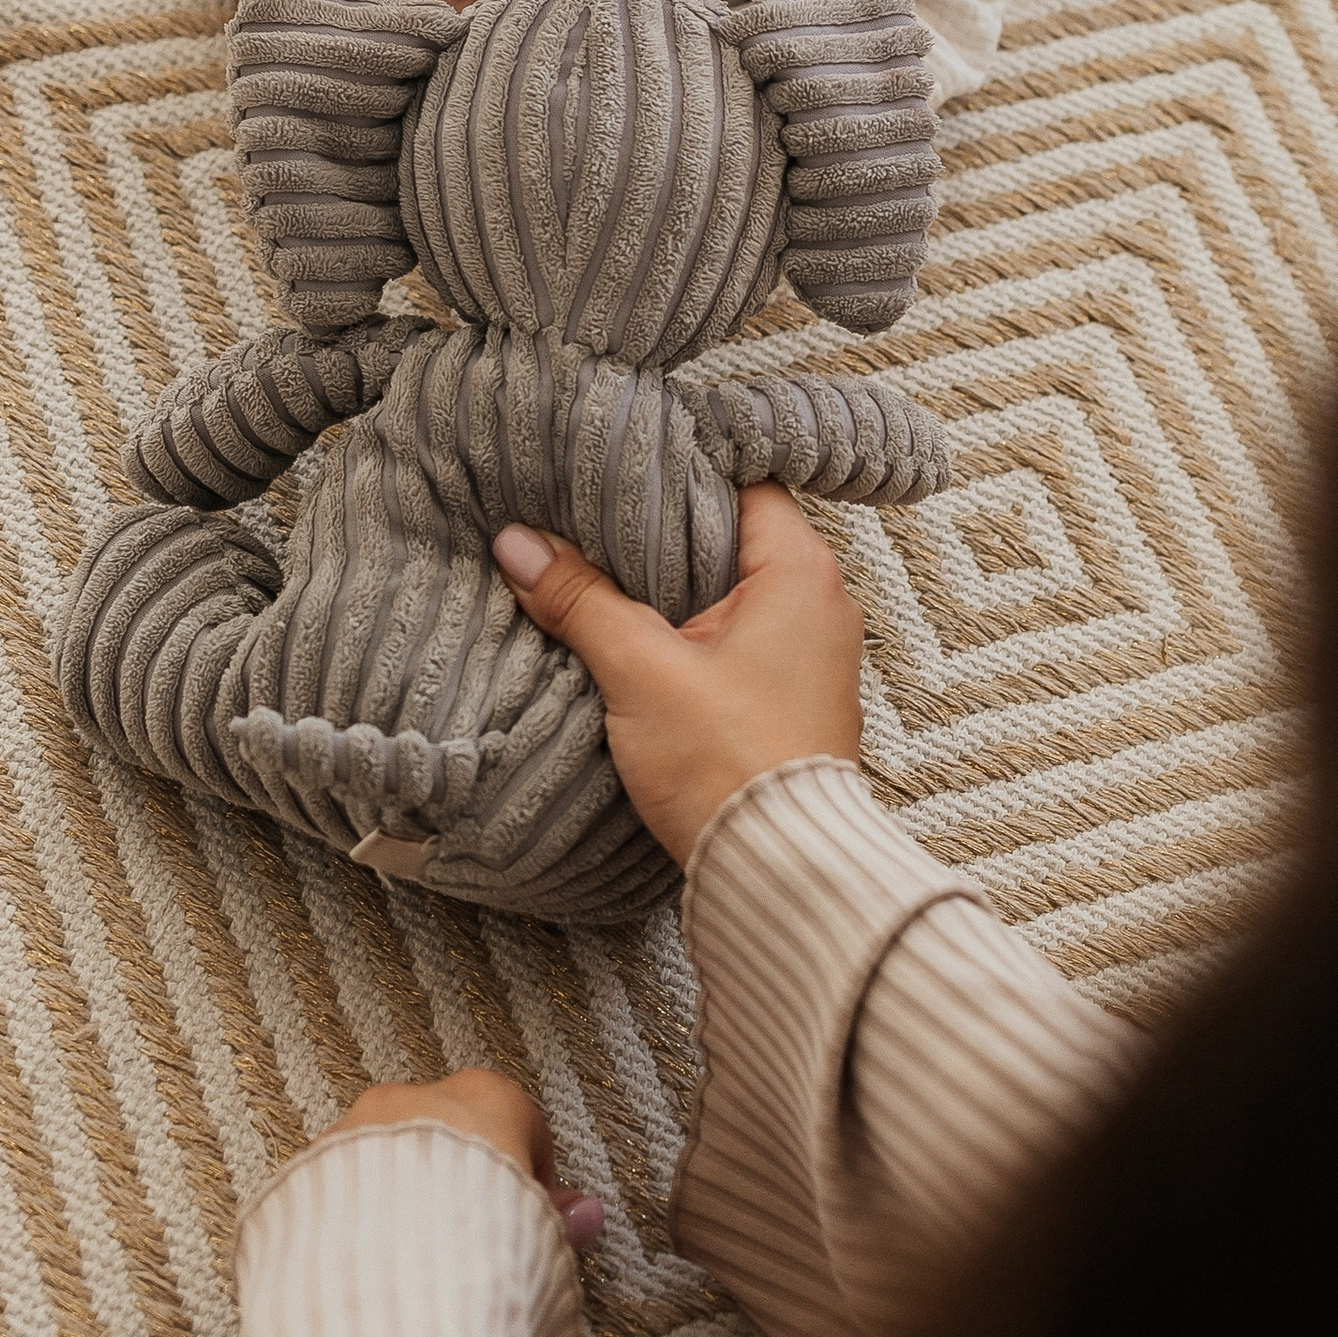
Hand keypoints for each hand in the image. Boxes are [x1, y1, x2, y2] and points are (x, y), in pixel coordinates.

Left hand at [315, 1066, 603, 1251]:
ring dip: (404, 1194)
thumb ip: (560, 1220)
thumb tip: (586, 1215)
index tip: (529, 1220)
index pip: (521, 1122)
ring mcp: (356, 1127)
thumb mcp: (540, 1239)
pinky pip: (340, 1184)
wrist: (385, 1281)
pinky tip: (371, 1263)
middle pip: (450, 1132)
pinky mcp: (308, 1169)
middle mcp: (416, 1098)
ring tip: (414, 1258)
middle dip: (459, 1179)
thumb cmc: (479, 1248)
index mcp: (486, 1097)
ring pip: (390, 1153)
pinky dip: (357, 1214)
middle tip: (470, 1240)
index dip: (529, 1177)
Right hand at [492, 484, 864, 867]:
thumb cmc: (729, 764)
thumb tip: (519, 543)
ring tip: (597, 569)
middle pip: (732, 538)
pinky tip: (632, 639)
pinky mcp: (786, 703)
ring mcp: (807, 658)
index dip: (681, 469)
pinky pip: (733, 643)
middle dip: (660, 532)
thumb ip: (581, 600)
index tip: (620, 462)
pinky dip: (686, 635)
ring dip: (669, 590)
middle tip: (588, 514)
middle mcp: (819, 605)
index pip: (746, 483)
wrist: (777, 873)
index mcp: (802, 572)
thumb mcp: (642, 671)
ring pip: (729, 595)